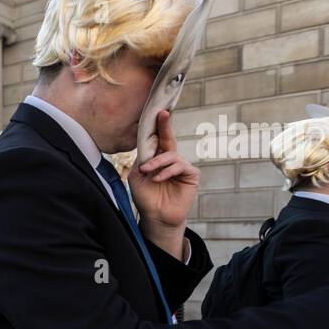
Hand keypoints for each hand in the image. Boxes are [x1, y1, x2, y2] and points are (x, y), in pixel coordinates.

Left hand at [128, 111, 197, 256]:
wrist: (155, 217)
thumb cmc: (146, 197)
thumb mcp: (137, 177)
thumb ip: (142, 160)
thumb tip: (147, 146)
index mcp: (157, 158)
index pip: (157, 139)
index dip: (158, 125)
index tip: (157, 111)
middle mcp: (170, 159)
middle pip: (169, 138)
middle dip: (165, 125)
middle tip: (162, 114)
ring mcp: (181, 166)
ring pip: (171, 155)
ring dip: (157, 162)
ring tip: (147, 172)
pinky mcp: (191, 174)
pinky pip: (179, 166)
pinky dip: (166, 171)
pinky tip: (158, 179)